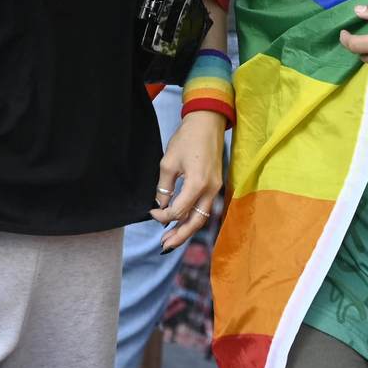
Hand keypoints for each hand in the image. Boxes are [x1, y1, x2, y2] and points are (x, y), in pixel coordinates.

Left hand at [150, 109, 225, 250]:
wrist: (207, 121)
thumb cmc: (187, 138)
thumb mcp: (168, 162)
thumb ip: (164, 188)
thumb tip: (161, 206)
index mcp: (198, 184)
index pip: (178, 211)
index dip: (163, 216)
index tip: (151, 212)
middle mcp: (210, 190)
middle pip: (195, 222)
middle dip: (179, 236)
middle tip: (164, 246)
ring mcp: (216, 188)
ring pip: (202, 217)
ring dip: (187, 230)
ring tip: (171, 240)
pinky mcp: (216, 184)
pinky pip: (204, 207)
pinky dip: (193, 217)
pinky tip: (182, 221)